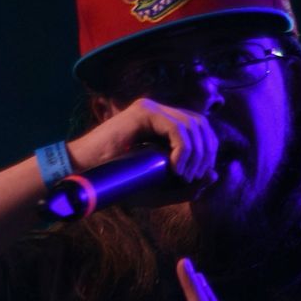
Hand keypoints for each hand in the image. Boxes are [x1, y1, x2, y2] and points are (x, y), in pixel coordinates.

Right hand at [67, 98, 219, 187]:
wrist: (86, 175)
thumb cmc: (119, 184)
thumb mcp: (160, 190)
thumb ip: (187, 186)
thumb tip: (214, 174)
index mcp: (166, 126)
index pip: (201, 130)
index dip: (208, 152)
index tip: (198, 177)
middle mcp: (160, 113)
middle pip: (201, 124)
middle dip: (206, 152)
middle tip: (194, 177)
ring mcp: (151, 110)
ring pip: (192, 124)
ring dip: (195, 153)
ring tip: (183, 175)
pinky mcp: (143, 112)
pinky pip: (177, 127)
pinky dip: (183, 149)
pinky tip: (175, 167)